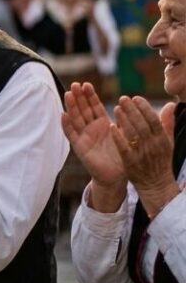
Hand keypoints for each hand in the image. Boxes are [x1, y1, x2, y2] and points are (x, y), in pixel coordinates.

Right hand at [61, 82, 126, 210]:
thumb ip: (125, 120)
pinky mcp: (79, 147)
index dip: (90, 96)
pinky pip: (71, 135)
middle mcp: (91, 128)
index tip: (87, 84)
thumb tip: (129, 103)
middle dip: (79, 97)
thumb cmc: (122, 156)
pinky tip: (63, 115)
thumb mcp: (126, 135)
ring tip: (68, 94)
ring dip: (71, 106)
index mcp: (102, 124)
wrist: (116, 176)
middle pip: (83, 109)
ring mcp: (84, 137)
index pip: (94, 106)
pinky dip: (67, 125)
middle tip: (75, 84)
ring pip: (76, 118)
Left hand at [111, 96, 179, 216]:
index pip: (154, 120)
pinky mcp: (131, 163)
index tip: (136, 98)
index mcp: (162, 140)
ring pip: (133, 135)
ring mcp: (142, 154)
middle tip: (123, 98)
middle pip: (142, 125)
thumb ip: (167, 123)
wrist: (156, 184)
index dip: (145, 108)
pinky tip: (111, 126)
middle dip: (132, 111)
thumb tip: (170, 104)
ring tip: (117, 108)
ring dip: (125, 120)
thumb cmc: (160, 160)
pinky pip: (124, 148)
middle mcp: (153, 146)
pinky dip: (119, 137)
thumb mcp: (167, 142)